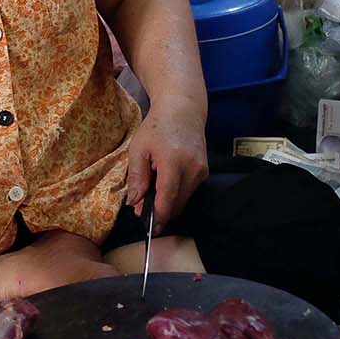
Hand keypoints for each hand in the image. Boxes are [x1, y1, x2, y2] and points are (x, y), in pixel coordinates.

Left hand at [124, 98, 208, 228]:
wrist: (182, 110)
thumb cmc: (156, 127)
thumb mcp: (139, 149)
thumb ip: (137, 177)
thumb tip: (135, 202)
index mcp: (173, 162)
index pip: (167, 199)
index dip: (158, 216)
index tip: (148, 228)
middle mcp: (192, 169)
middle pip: (177, 204)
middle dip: (161, 212)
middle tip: (142, 210)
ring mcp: (201, 171)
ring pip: (184, 200)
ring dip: (169, 203)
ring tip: (152, 193)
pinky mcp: (204, 172)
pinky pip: (189, 191)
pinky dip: (177, 194)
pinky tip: (165, 184)